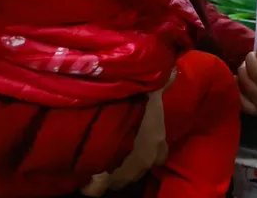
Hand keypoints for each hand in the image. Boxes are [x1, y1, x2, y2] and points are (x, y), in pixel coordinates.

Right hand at [80, 69, 173, 195]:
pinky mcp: (104, 180)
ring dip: (108, 170)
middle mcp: (145, 162)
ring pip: (118, 179)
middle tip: (113, 145)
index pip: (159, 155)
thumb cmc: (138, 103)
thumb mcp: (151, 93)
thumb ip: (162, 85)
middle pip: (138, 169)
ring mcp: (125, 174)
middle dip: (127, 160)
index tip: (136, 139)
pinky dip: (88, 184)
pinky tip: (82, 172)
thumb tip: (173, 70)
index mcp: (157, 145)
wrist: (116, 113)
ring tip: (97, 154)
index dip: (150, 148)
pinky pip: (94, 190)